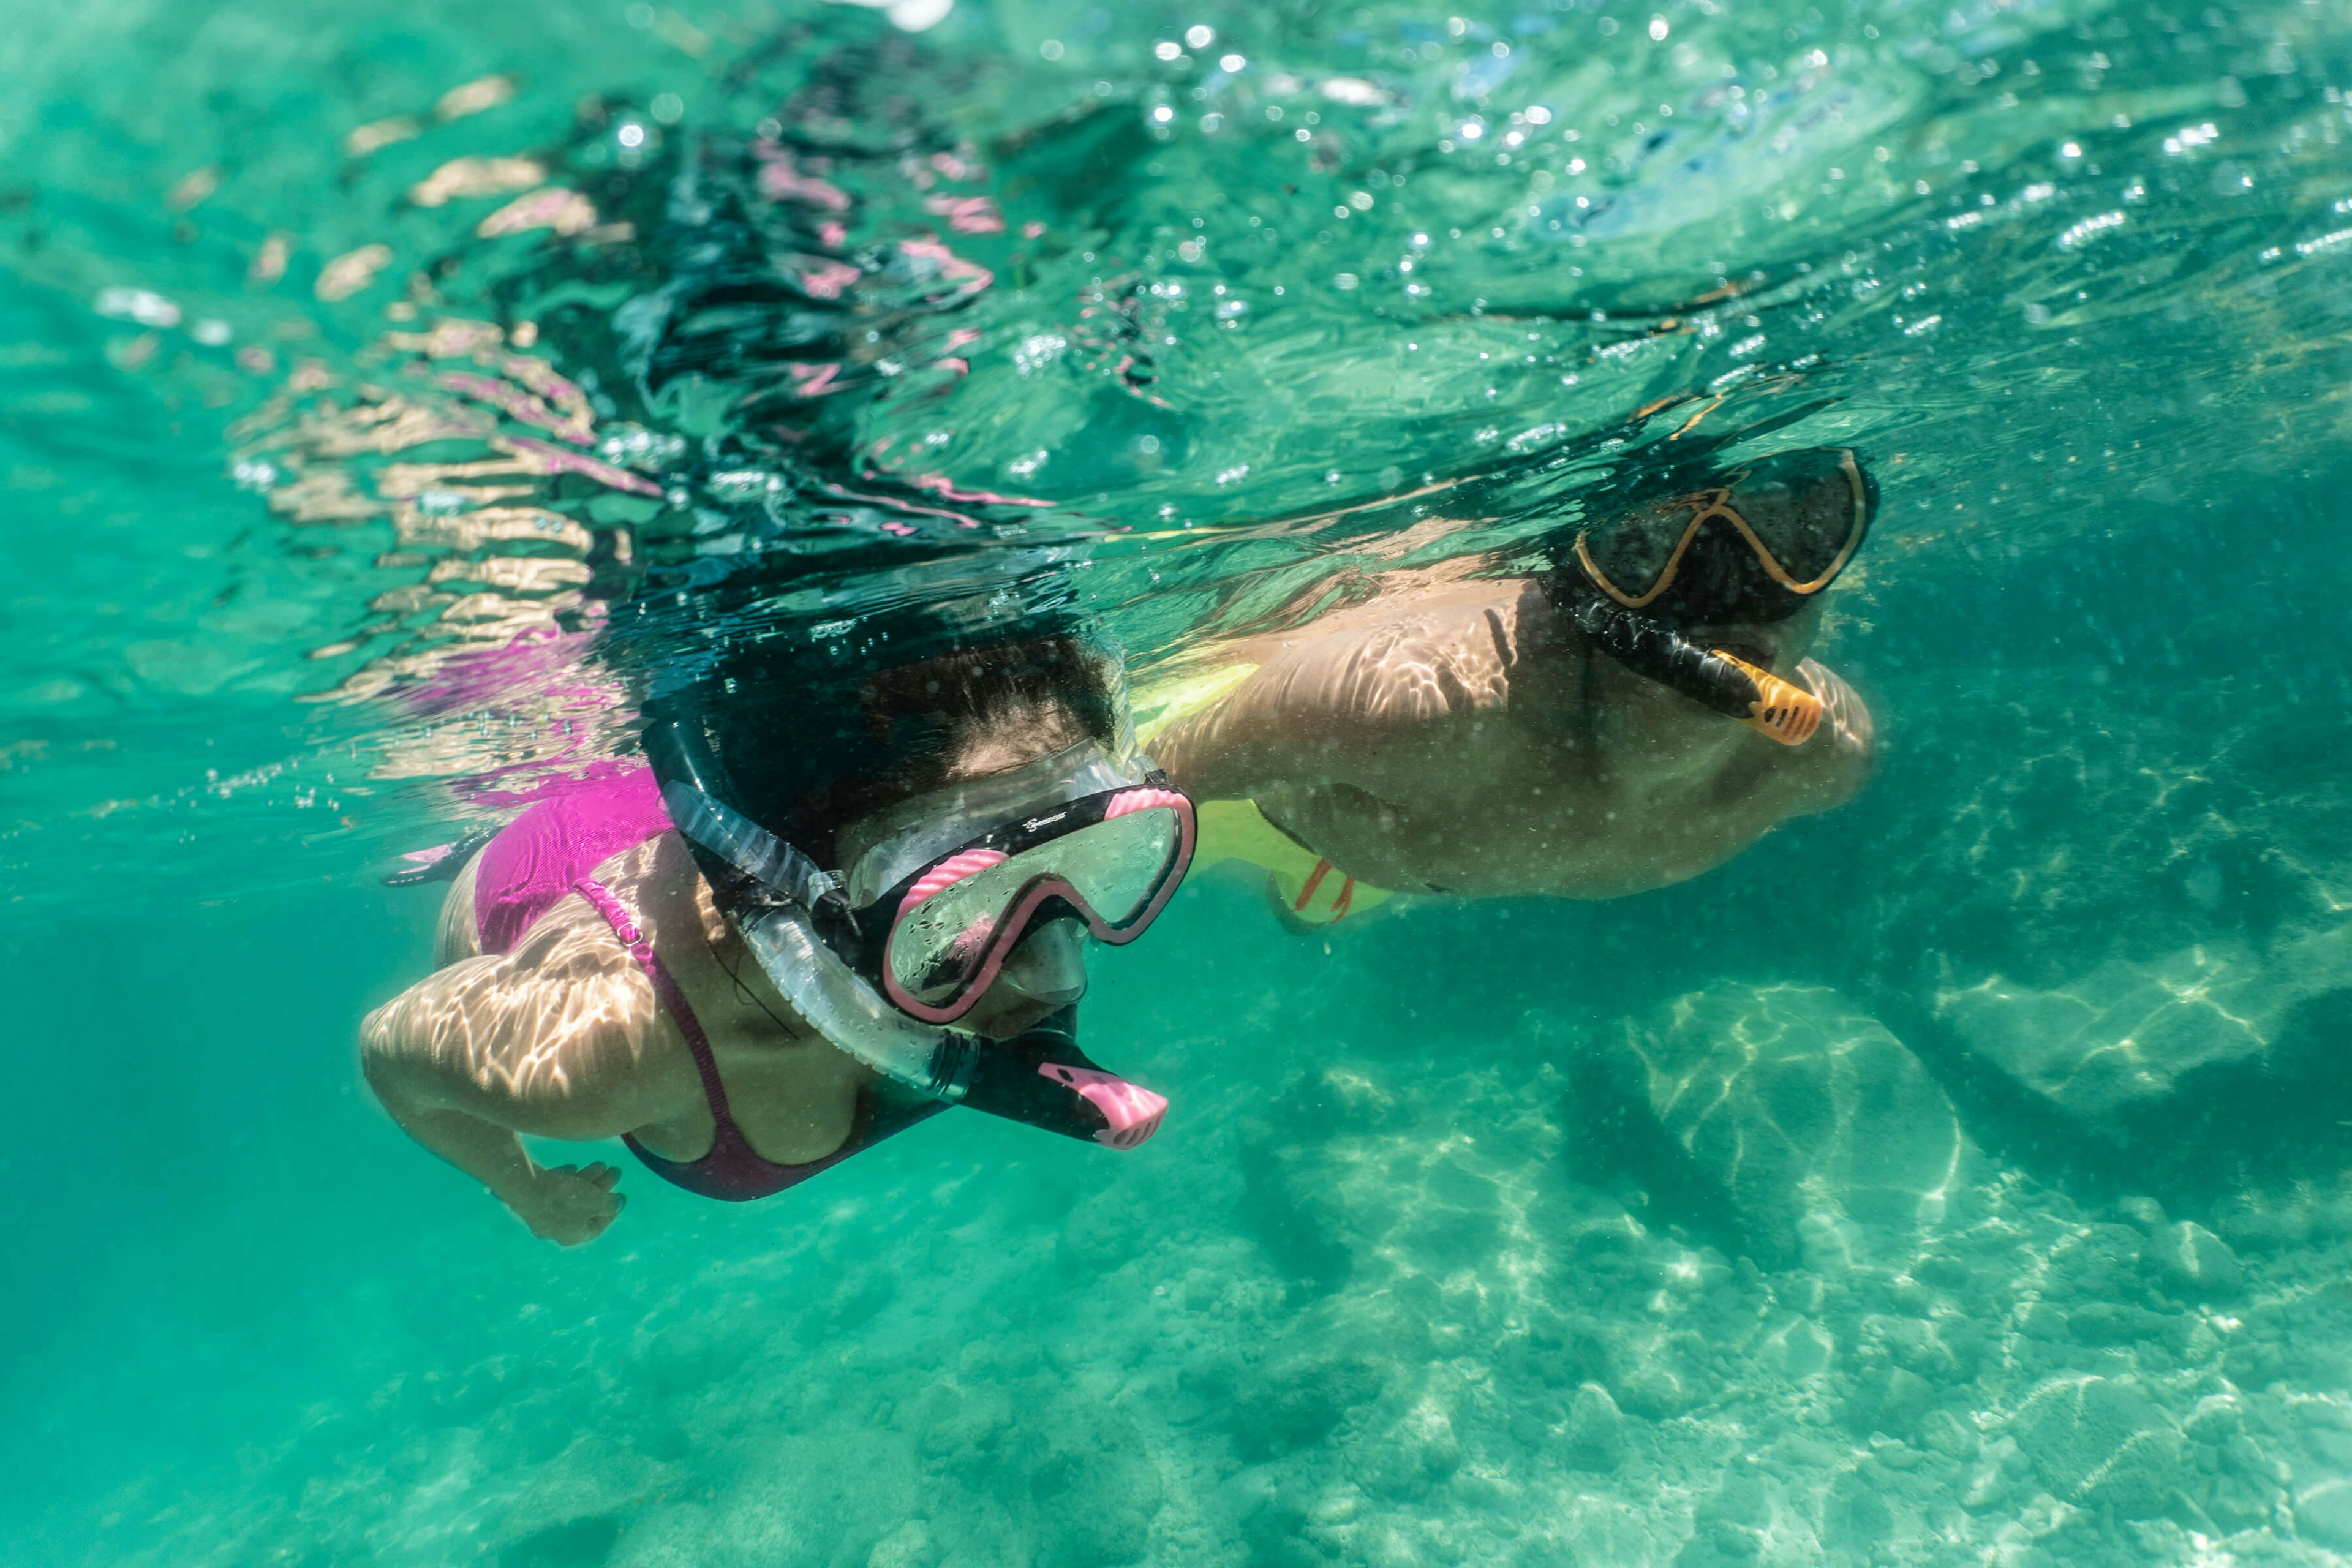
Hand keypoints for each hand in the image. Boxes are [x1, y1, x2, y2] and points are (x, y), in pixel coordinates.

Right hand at [511, 1162, 626, 1245]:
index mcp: (573, 1235)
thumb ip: (610, 1204)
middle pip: (585, 1209)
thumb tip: (617, 1204)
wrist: (526, 1186)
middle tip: (615, 1171)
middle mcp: (556, 1229)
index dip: (612, 1210)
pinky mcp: (531, 1199)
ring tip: (602, 1163)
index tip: (622, 1195)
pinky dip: (568, 1179)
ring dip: (588, 1180)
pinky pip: (554, 1190)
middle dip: (602, 1190)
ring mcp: (541, 1215)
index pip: (597, 1226)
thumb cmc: (567, 1197)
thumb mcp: (598, 1201)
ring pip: (570, 1197)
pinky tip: (573, 1167)